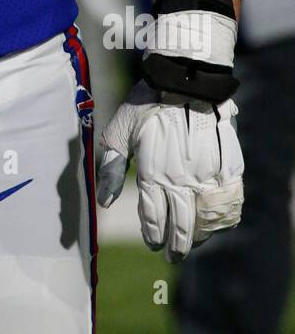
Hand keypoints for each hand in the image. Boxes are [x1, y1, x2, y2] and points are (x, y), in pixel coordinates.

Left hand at [97, 80, 243, 261]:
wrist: (185, 78)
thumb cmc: (146, 102)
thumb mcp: (119, 131)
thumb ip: (111, 168)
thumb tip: (103, 201)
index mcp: (153, 174)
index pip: (153, 219)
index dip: (152, 236)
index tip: (152, 243)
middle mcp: (181, 180)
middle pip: (181, 226)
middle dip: (176, 246)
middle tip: (173, 256)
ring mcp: (208, 175)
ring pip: (206, 220)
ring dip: (200, 235)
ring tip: (193, 242)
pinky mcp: (228, 166)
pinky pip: (229, 202)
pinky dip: (224, 218)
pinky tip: (217, 222)